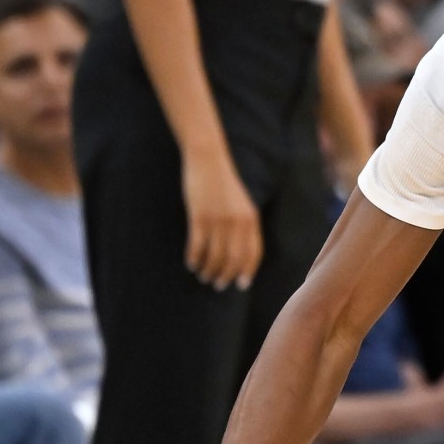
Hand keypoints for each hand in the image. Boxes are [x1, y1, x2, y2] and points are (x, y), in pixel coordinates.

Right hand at [182, 148, 263, 289]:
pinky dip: (194, 258)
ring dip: (209, 270)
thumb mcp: (240, 204)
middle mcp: (237, 222)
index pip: (253, 253)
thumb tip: (237, 252)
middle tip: (217, 284)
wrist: (208, 159)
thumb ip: (243, 224)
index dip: (247, 271)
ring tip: (203, 276)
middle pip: (234, 259)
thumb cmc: (222, 183)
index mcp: (251, 219)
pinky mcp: (199, 217)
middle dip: (226, 276)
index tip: (241, 284)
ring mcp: (218, 220)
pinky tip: (191, 264)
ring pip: (215, 256)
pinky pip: (197, 246)